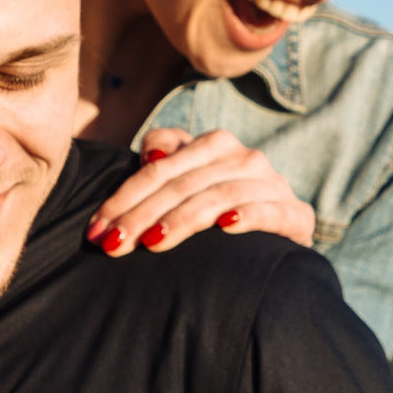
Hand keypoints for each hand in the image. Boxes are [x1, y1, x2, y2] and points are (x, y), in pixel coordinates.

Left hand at [86, 129, 316, 256]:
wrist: (278, 247)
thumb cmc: (220, 214)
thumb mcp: (187, 181)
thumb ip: (166, 154)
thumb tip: (151, 154)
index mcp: (214, 145)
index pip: (159, 168)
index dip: (123, 197)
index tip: (96, 230)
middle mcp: (244, 158)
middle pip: (182, 184)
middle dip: (142, 215)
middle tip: (113, 245)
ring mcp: (272, 185)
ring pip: (218, 196)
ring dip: (182, 220)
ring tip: (152, 242)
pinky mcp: (296, 215)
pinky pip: (270, 211)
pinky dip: (248, 215)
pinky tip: (226, 227)